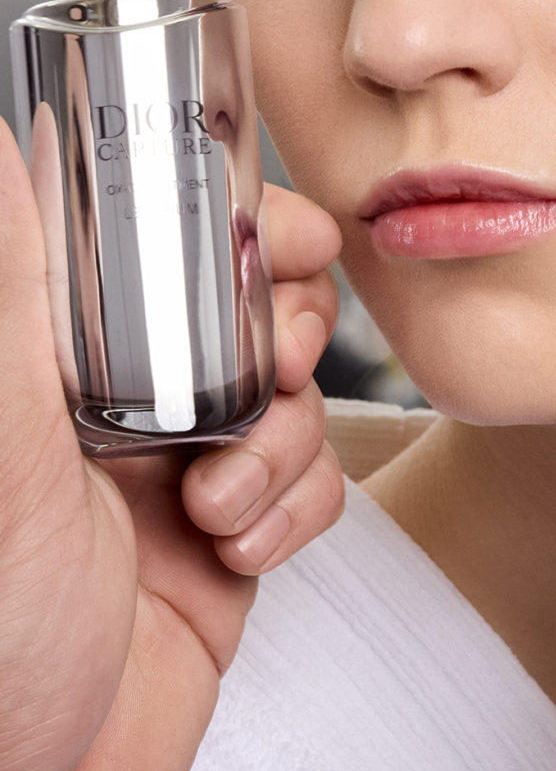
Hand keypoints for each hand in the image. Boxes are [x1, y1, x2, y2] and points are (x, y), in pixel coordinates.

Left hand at [0, 117, 343, 770]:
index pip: (165, 246)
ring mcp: (177, 466)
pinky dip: (296, 507)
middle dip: (285, 330)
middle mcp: (119, 400)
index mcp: (57, 357)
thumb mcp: (1, 449)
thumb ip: (12, 291)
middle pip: (249, 309)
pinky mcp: (227, 533)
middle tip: (274, 363)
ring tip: (223, 494)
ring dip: (284, 439)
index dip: (240, 227)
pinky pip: (309, 483)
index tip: (287, 235)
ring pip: (291, 393)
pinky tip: (242, 544)